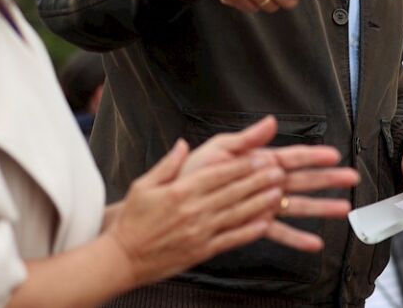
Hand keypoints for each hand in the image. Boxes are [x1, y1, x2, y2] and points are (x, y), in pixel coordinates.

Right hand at [104, 139, 285, 286]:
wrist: (123, 258)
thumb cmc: (133, 221)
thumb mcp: (143, 185)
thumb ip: (167, 164)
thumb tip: (183, 144)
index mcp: (180, 191)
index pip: (218, 174)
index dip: (243, 165)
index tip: (261, 157)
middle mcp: (193, 210)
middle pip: (233, 192)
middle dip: (259, 180)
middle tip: (280, 171)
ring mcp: (200, 232)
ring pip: (236, 214)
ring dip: (260, 203)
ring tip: (279, 193)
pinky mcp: (202, 251)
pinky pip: (231, 239)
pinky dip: (250, 231)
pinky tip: (265, 224)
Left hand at [181, 116, 359, 251]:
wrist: (174, 199)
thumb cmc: (195, 170)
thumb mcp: (219, 148)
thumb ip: (247, 139)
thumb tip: (270, 122)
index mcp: (258, 160)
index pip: (293, 156)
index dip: (314, 155)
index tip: (335, 155)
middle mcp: (264, 182)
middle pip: (303, 180)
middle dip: (329, 179)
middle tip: (352, 179)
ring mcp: (261, 203)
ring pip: (298, 206)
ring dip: (321, 208)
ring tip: (344, 209)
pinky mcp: (253, 223)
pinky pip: (278, 231)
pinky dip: (296, 238)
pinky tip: (313, 243)